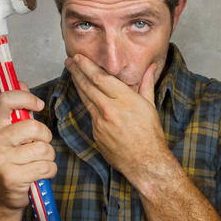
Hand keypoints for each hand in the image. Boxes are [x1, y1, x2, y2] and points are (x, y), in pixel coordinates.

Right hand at [0, 82, 56, 215]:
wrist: (3, 193)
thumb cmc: (12, 157)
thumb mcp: (12, 130)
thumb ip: (18, 108)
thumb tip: (21, 83)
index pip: (6, 99)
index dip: (27, 98)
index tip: (38, 105)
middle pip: (34, 127)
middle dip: (45, 136)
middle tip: (39, 144)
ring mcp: (0, 161)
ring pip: (44, 148)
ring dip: (48, 156)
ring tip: (37, 161)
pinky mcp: (11, 178)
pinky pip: (46, 167)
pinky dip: (49, 170)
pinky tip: (38, 173)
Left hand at [65, 54, 171, 189]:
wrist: (146, 163)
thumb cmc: (151, 134)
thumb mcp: (150, 105)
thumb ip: (147, 83)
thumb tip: (152, 66)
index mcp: (124, 99)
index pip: (100, 77)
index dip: (87, 66)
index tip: (79, 57)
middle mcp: (109, 109)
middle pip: (88, 86)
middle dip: (77, 71)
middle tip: (69, 61)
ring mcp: (100, 123)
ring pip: (86, 99)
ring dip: (77, 84)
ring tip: (71, 73)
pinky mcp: (96, 134)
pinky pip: (90, 114)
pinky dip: (86, 102)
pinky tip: (84, 95)